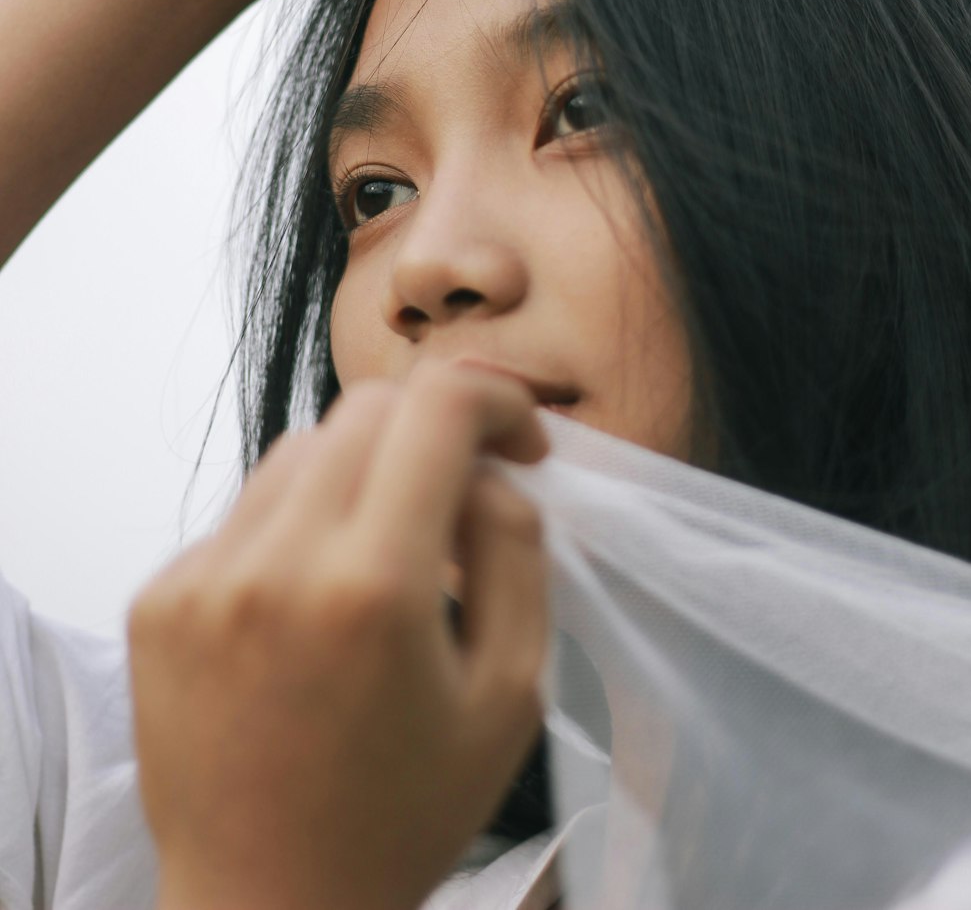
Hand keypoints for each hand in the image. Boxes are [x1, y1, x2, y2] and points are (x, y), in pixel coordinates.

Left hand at [127, 361, 550, 909]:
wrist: (266, 909)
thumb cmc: (403, 816)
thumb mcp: (510, 695)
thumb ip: (517, 552)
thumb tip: (489, 467)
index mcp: (374, 587)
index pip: (440, 405)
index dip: (499, 399)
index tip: (523, 443)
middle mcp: (276, 563)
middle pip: (369, 407)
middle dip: (434, 430)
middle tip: (463, 496)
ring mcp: (203, 577)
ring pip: (303, 447)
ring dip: (362, 473)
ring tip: (385, 556)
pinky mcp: (160, 598)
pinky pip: (246, 510)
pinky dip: (297, 525)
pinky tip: (313, 603)